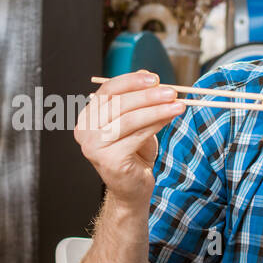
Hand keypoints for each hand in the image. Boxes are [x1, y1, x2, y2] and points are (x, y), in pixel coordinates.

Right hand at [74, 70, 183, 208]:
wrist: (132, 187)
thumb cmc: (133, 152)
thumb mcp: (135, 122)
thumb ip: (137, 100)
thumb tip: (148, 75)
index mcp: (87, 118)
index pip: (107, 91)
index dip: (131, 82)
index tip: (155, 78)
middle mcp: (84, 132)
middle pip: (118, 104)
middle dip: (147, 96)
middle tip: (171, 91)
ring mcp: (94, 147)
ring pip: (129, 120)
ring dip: (156, 110)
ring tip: (178, 105)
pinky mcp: (109, 160)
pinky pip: (137, 136)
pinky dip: (156, 124)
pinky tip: (170, 118)